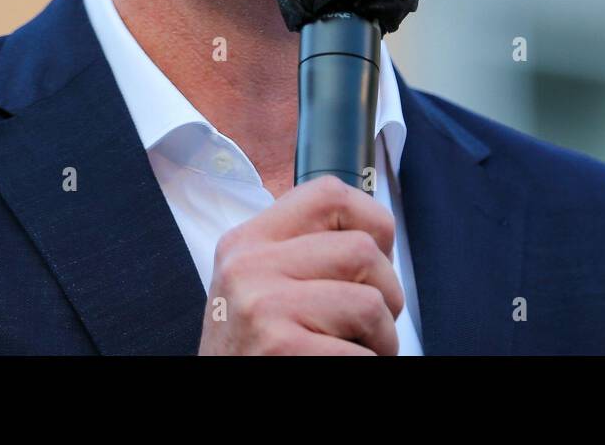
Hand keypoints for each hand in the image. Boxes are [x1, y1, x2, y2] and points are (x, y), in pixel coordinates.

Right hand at [197, 174, 404, 354]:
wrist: (218, 410)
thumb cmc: (253, 353)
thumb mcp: (258, 287)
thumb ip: (301, 254)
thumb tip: (377, 238)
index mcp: (247, 242)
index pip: (328, 193)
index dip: (371, 221)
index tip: (375, 256)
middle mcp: (248, 267)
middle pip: (364, 250)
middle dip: (386, 294)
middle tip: (367, 328)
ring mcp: (263, 307)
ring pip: (373, 302)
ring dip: (382, 341)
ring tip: (354, 354)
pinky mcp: (281, 348)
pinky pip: (364, 355)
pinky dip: (367, 369)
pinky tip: (336, 371)